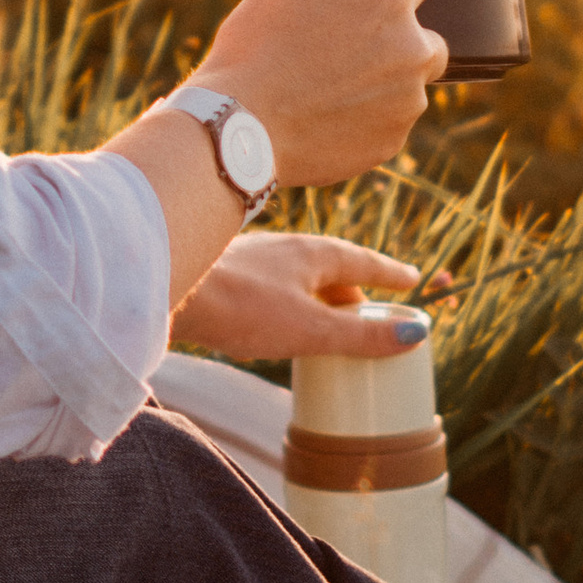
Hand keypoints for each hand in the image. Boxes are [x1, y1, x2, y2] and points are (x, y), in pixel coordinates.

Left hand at [170, 230, 431, 361]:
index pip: (363, 261)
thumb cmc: (241, 305)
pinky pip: (274, 286)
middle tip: (374, 311)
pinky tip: (278, 319)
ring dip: (321, 295)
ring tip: (328, 320)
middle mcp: (285, 248)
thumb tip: (414, 334)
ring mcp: (254, 259)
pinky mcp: (228, 275)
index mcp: (312, 253)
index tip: (413, 280)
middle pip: (332, 266)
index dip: (389, 274)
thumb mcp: (311, 329)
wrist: (167, 286)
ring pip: (300, 276)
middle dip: (355, 288)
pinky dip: (291, 301)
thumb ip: (360, 335)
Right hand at [191, 0, 445, 187]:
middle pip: (420, 28)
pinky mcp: (392, 141)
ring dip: (378, 73)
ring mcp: (407, 100)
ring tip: (320, 81)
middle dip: (387, 28)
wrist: (236, 127)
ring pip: (405, 75)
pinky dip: (364, 112)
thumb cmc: (260, 41)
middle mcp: (415, 48)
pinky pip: (388, 116)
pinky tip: (321, 111)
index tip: (335, 0)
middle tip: (330, 42)